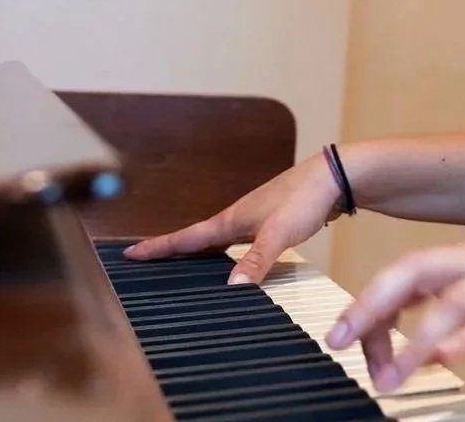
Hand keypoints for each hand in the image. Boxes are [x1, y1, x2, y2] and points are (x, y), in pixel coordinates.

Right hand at [123, 154, 340, 283]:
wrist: (336, 176)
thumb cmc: (304, 199)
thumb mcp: (278, 233)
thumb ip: (256, 260)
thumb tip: (232, 288)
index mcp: (230, 220)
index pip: (186, 238)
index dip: (158, 247)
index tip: (128, 253)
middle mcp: (237, 217)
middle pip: (197, 238)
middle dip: (171, 251)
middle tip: (147, 262)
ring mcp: (255, 217)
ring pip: (219, 238)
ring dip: (200, 251)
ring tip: (182, 266)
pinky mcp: (273, 220)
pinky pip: (240, 239)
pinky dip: (227, 251)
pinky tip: (234, 260)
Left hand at [326, 234, 464, 390]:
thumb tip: (435, 340)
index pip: (407, 271)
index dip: (372, 302)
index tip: (348, 338)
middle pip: (414, 271)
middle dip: (371, 305)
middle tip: (337, 341)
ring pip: (452, 302)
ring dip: (415, 340)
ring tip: (389, 375)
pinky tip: (448, 358)